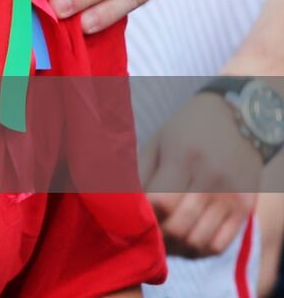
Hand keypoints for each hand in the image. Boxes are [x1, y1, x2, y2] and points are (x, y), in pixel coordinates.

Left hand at [141, 93, 261, 257]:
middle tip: (145, 232)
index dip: (143, 215)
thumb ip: (140, 173)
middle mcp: (211, 179)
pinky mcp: (245, 207)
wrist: (236, 119)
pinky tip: (185, 238)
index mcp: (183, 157)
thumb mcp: (157, 142)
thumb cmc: (186, 129)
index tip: (132, 216)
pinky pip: (219, 244)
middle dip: (157, 235)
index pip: (160, 202)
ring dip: (176, 246)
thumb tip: (123, 204)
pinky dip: (198, 249)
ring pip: (197, 240)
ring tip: (163, 237)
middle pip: (179, 226)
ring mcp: (231, 196)